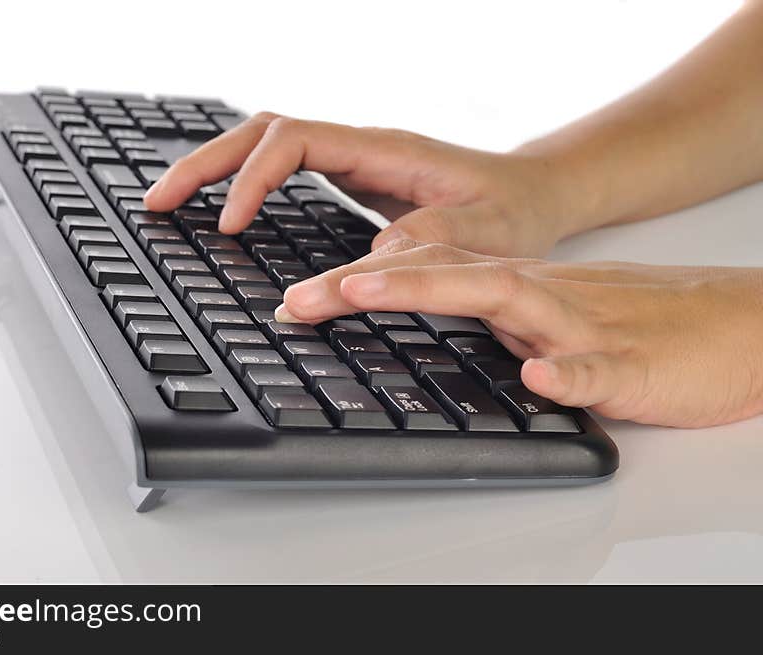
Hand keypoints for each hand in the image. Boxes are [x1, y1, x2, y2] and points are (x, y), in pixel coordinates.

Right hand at [144, 112, 575, 256]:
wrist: (537, 198)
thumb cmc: (512, 215)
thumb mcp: (473, 241)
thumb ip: (408, 259)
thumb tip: (333, 286)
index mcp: (383, 150)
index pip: (293, 142)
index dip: (251, 180)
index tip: (227, 227)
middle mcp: (360, 148)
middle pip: (262, 132)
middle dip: (206, 164)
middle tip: (158, 202)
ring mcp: (353, 162)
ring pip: (266, 145)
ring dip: (216, 169)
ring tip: (171, 201)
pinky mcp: (352, 183)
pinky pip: (283, 170)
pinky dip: (244, 184)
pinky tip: (224, 209)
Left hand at [274, 239, 762, 427]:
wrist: (737, 325)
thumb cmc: (639, 323)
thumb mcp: (546, 317)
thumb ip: (491, 317)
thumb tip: (429, 318)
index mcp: (517, 287)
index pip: (429, 273)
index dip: (361, 282)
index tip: (300, 298)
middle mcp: (541, 295)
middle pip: (445, 278)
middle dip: (367, 284)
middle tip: (299, 298)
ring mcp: (584, 326)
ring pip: (509, 301)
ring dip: (438, 294)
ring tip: (372, 292)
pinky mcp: (633, 366)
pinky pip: (600, 370)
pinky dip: (571, 374)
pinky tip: (543, 378)